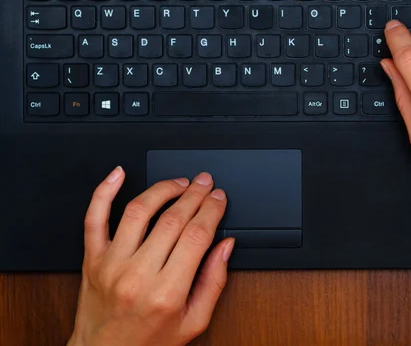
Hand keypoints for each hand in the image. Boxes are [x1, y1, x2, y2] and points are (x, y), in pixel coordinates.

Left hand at [68, 167, 233, 345]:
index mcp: (167, 292)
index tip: (219, 198)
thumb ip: (213, 282)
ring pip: (139, 211)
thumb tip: (225, 246)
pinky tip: (118, 174)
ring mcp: (112, 264)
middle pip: (173, 219)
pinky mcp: (93, 259)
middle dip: (195, 195)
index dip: (212, 210)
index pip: (196, 236)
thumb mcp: (194, 322)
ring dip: (162, 189)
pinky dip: (104, 192)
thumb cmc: (148, 342)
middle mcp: (137, 274)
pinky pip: (94, 218)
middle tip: (206, 182)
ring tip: (179, 183)